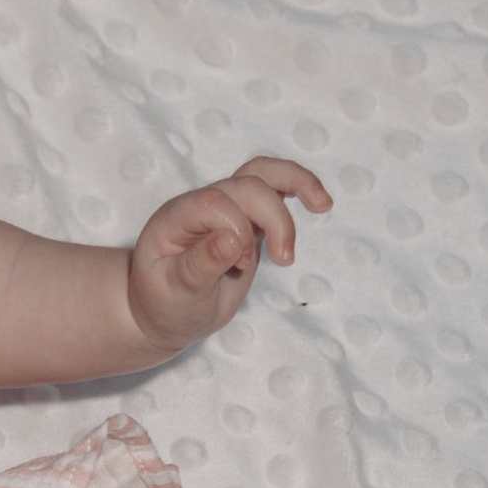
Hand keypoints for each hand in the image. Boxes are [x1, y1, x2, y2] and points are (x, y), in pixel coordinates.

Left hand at [128, 157, 331, 352]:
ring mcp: (223, 208)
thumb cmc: (164, 303)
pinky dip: (297, 188)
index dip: (238, 231)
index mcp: (175, 218)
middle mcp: (198, 206)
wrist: (164, 312)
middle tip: (284, 260)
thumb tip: (231, 240)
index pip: (215, 203)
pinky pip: (271, 189)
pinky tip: (319, 202)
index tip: (240, 266)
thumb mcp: (175, 293)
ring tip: (323, 205)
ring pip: (260, 175)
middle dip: (275, 219)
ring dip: (296, 183)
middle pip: (246, 186)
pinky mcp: (245, 218)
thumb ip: (200, 265)